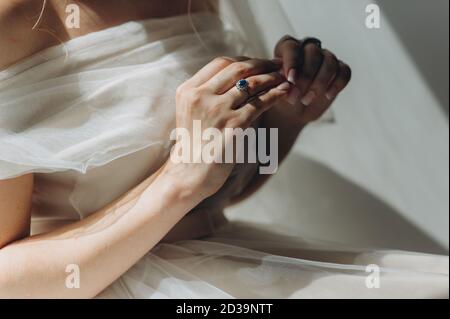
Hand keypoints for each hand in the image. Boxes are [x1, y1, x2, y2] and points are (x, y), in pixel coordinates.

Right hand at [166, 56, 289, 198]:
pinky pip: (260, 103)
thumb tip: (237, 78)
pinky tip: (284, 92)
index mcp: (188, 90)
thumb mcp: (192, 112)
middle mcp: (201, 96)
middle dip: (261, 63)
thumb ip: (207, 93)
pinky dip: (275, 94)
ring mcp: (217, 110)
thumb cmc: (194, 145)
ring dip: (272, 77)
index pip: (220, 63)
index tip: (258, 62)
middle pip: (237, 68)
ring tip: (285, 77)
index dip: (244, 60)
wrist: (189, 174)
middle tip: (277, 64)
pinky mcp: (234, 125)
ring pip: (251, 84)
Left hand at [274, 36, 351, 124]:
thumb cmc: (280, 97)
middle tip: (295, 98)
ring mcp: (325, 57)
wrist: (292, 111)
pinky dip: (337, 84)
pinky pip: (344, 71)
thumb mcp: (274, 90)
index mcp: (287, 48)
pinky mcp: (339, 70)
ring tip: (306, 100)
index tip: (290, 80)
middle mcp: (307, 48)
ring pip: (330, 61)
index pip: (291, 47)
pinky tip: (327, 96)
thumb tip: (287, 82)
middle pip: (313, 54)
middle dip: (305, 78)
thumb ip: (278, 83)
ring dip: (320, 83)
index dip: (292, 62)